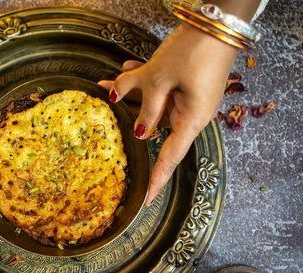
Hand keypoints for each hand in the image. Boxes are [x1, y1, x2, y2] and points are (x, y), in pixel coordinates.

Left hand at [100, 24, 236, 205]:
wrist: (217, 21)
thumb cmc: (194, 52)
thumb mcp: (162, 79)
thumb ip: (145, 105)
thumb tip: (139, 130)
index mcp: (191, 120)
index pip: (170, 158)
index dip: (156, 180)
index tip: (145, 201)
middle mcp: (190, 114)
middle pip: (154, 125)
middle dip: (127, 117)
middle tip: (103, 113)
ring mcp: (188, 99)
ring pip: (153, 104)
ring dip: (131, 94)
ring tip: (107, 83)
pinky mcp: (185, 85)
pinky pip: (160, 89)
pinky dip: (144, 82)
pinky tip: (127, 69)